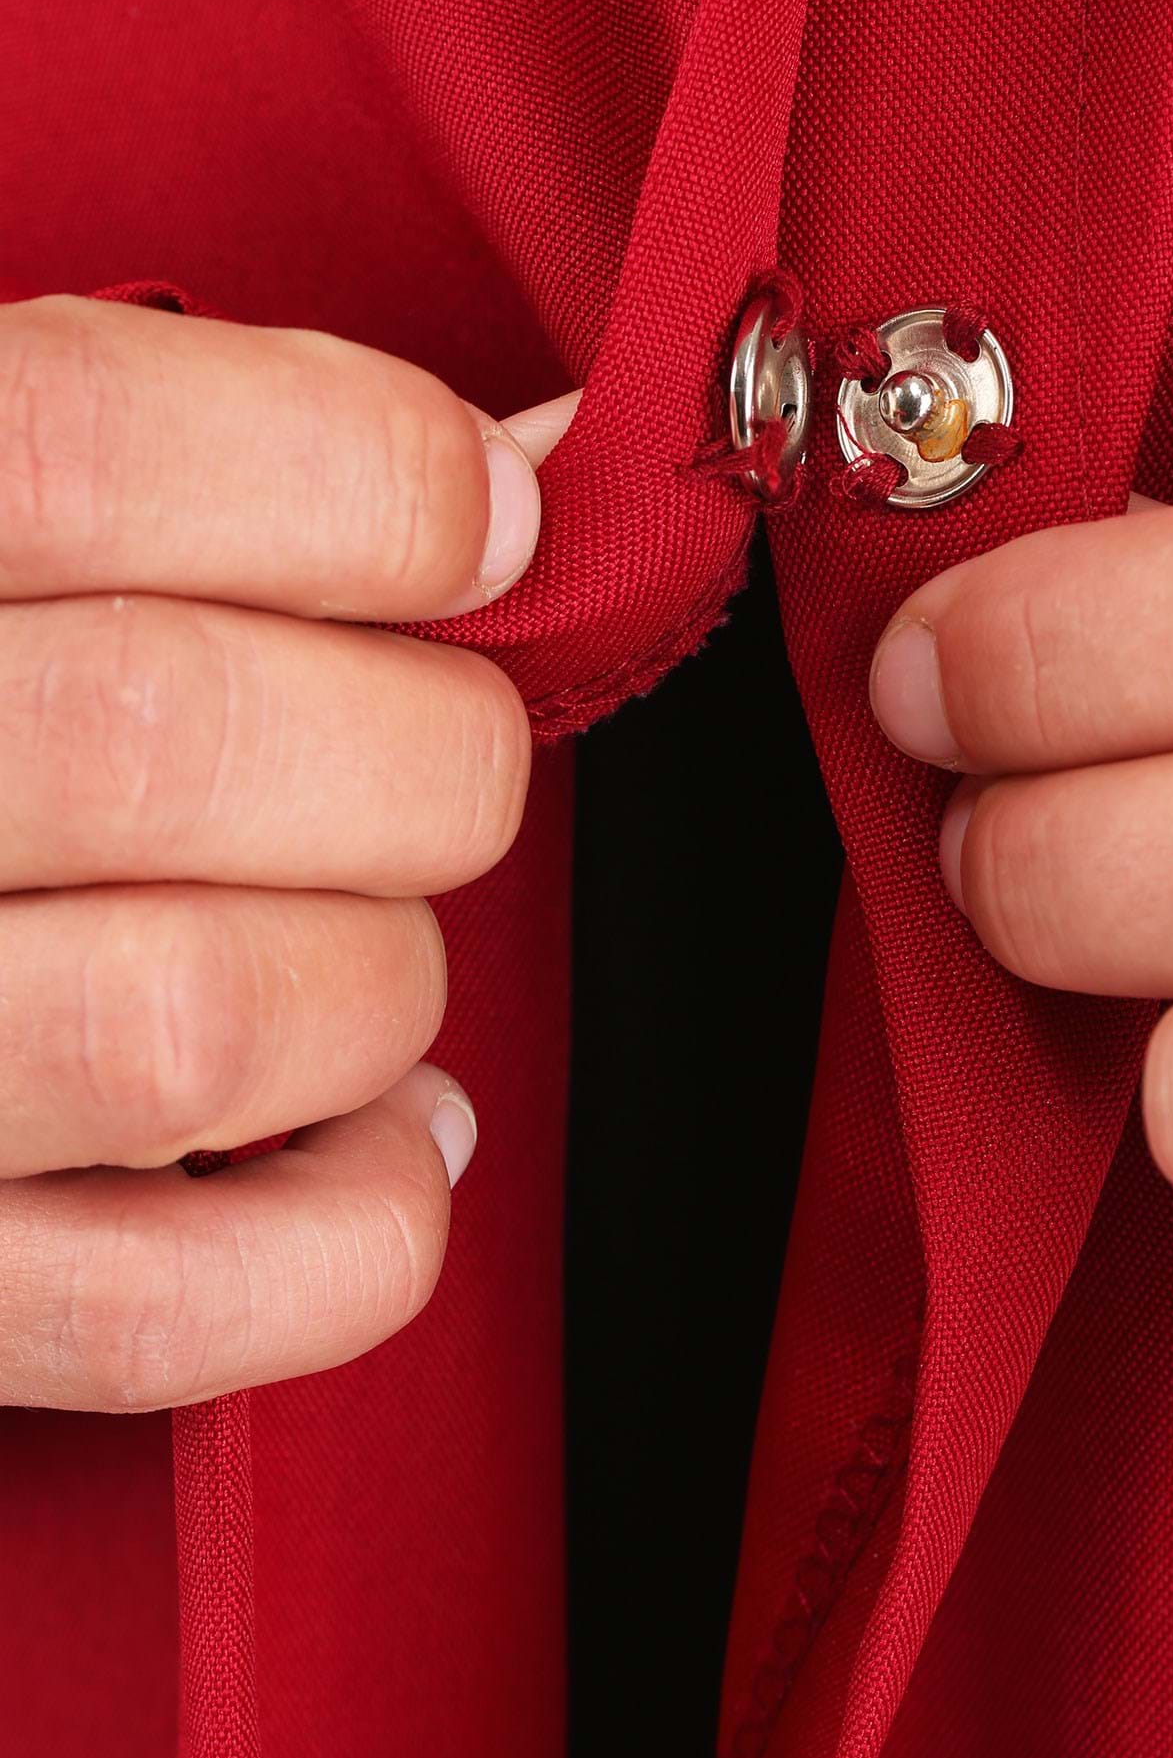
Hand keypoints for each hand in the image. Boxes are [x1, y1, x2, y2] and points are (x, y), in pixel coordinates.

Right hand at [0, 293, 565, 1411]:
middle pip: (183, 738)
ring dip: (376, 976)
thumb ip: (165, 448)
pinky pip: (163, 1309)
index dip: (357, 476)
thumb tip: (516, 470)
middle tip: (426, 745)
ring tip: (355, 936)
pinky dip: (356, 1220)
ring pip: (202, 1024)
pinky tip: (372, 1133)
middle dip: (419, 741)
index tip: (482, 517)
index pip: (72, 455)